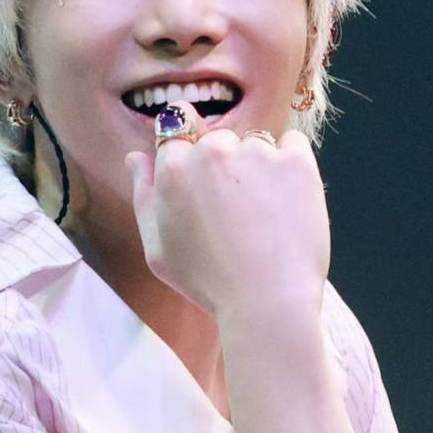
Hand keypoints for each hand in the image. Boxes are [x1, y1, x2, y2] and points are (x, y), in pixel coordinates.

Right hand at [125, 116, 330, 321]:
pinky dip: (291, 164)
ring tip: (265, 215)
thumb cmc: (209, 283)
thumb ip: (143, 196)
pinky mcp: (295, 161)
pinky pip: (292, 144)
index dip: (190, 155)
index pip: (176, 130)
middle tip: (236, 211)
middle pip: (218, 140)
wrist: (267, 302)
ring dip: (259, 167)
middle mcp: (212, 152)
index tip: (206, 182)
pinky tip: (288, 200)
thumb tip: (136, 157)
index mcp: (173, 169)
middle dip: (225, 165)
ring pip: (256, 144)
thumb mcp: (157, 250)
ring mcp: (256, 152)